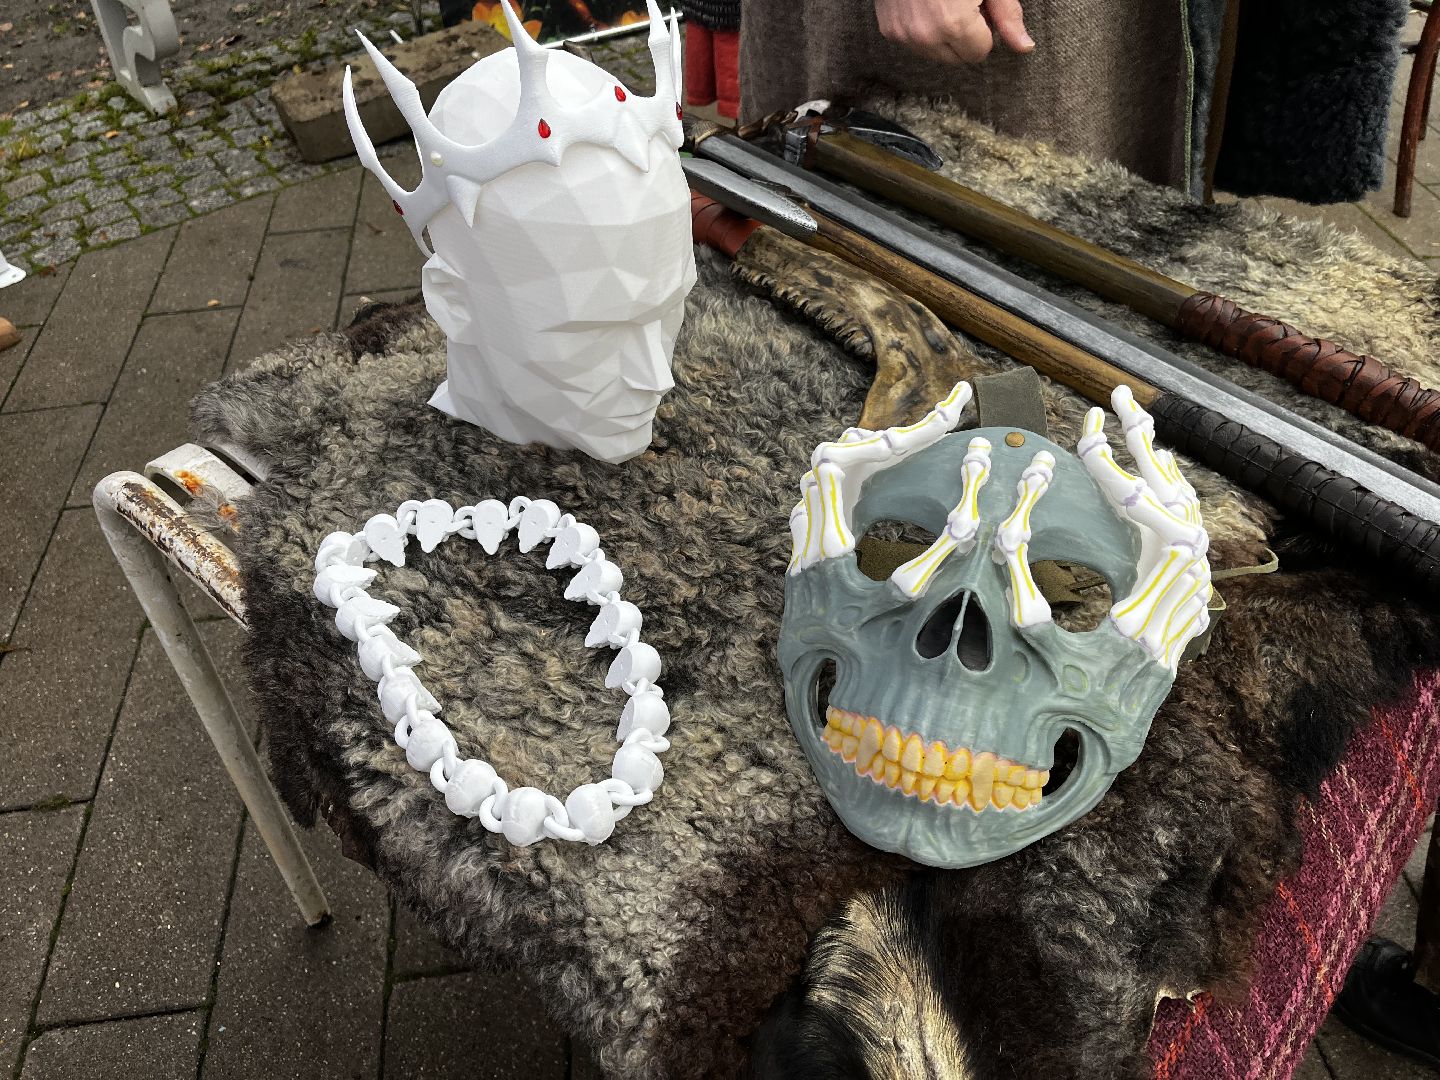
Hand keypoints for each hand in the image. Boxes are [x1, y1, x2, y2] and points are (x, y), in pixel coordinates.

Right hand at [874, 0, 1033, 63]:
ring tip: (941, 3)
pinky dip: (921, 29)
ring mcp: (903, 34)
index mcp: (954, 24)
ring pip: (933, 53)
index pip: (979, 53)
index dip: (984, 31)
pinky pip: (913, 42)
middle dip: (963, 38)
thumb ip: (1006, 15)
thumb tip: (1024, 47)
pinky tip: (923, 4)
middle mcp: (926, 36)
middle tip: (961, 5)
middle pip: (956, 59)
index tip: (979, 9)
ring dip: (941, 36)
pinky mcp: (889, 29)